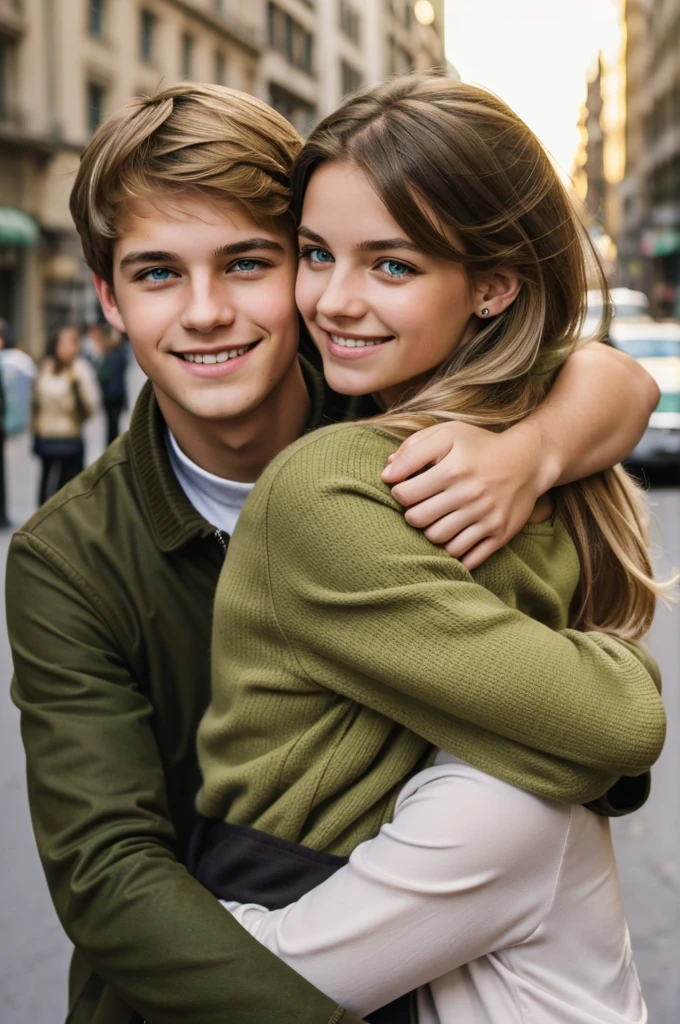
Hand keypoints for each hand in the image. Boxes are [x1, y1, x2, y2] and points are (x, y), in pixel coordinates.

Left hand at [382, 421, 550, 569]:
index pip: (405, 494)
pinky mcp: (499, 534)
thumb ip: (413, 449)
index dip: (399, 492)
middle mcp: (470, 495)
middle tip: (420, 507)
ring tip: (436, 520)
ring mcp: (486, 517)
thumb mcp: (448, 434)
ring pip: (439, 541)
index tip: (406, 489)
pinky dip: (455, 552)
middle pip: (418, 520)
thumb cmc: (481, 446)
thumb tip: (387, 473)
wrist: (529, 460)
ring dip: (431, 533)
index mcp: (454, 469)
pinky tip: (453, 537)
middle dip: (412, 514)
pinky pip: (467, 557)